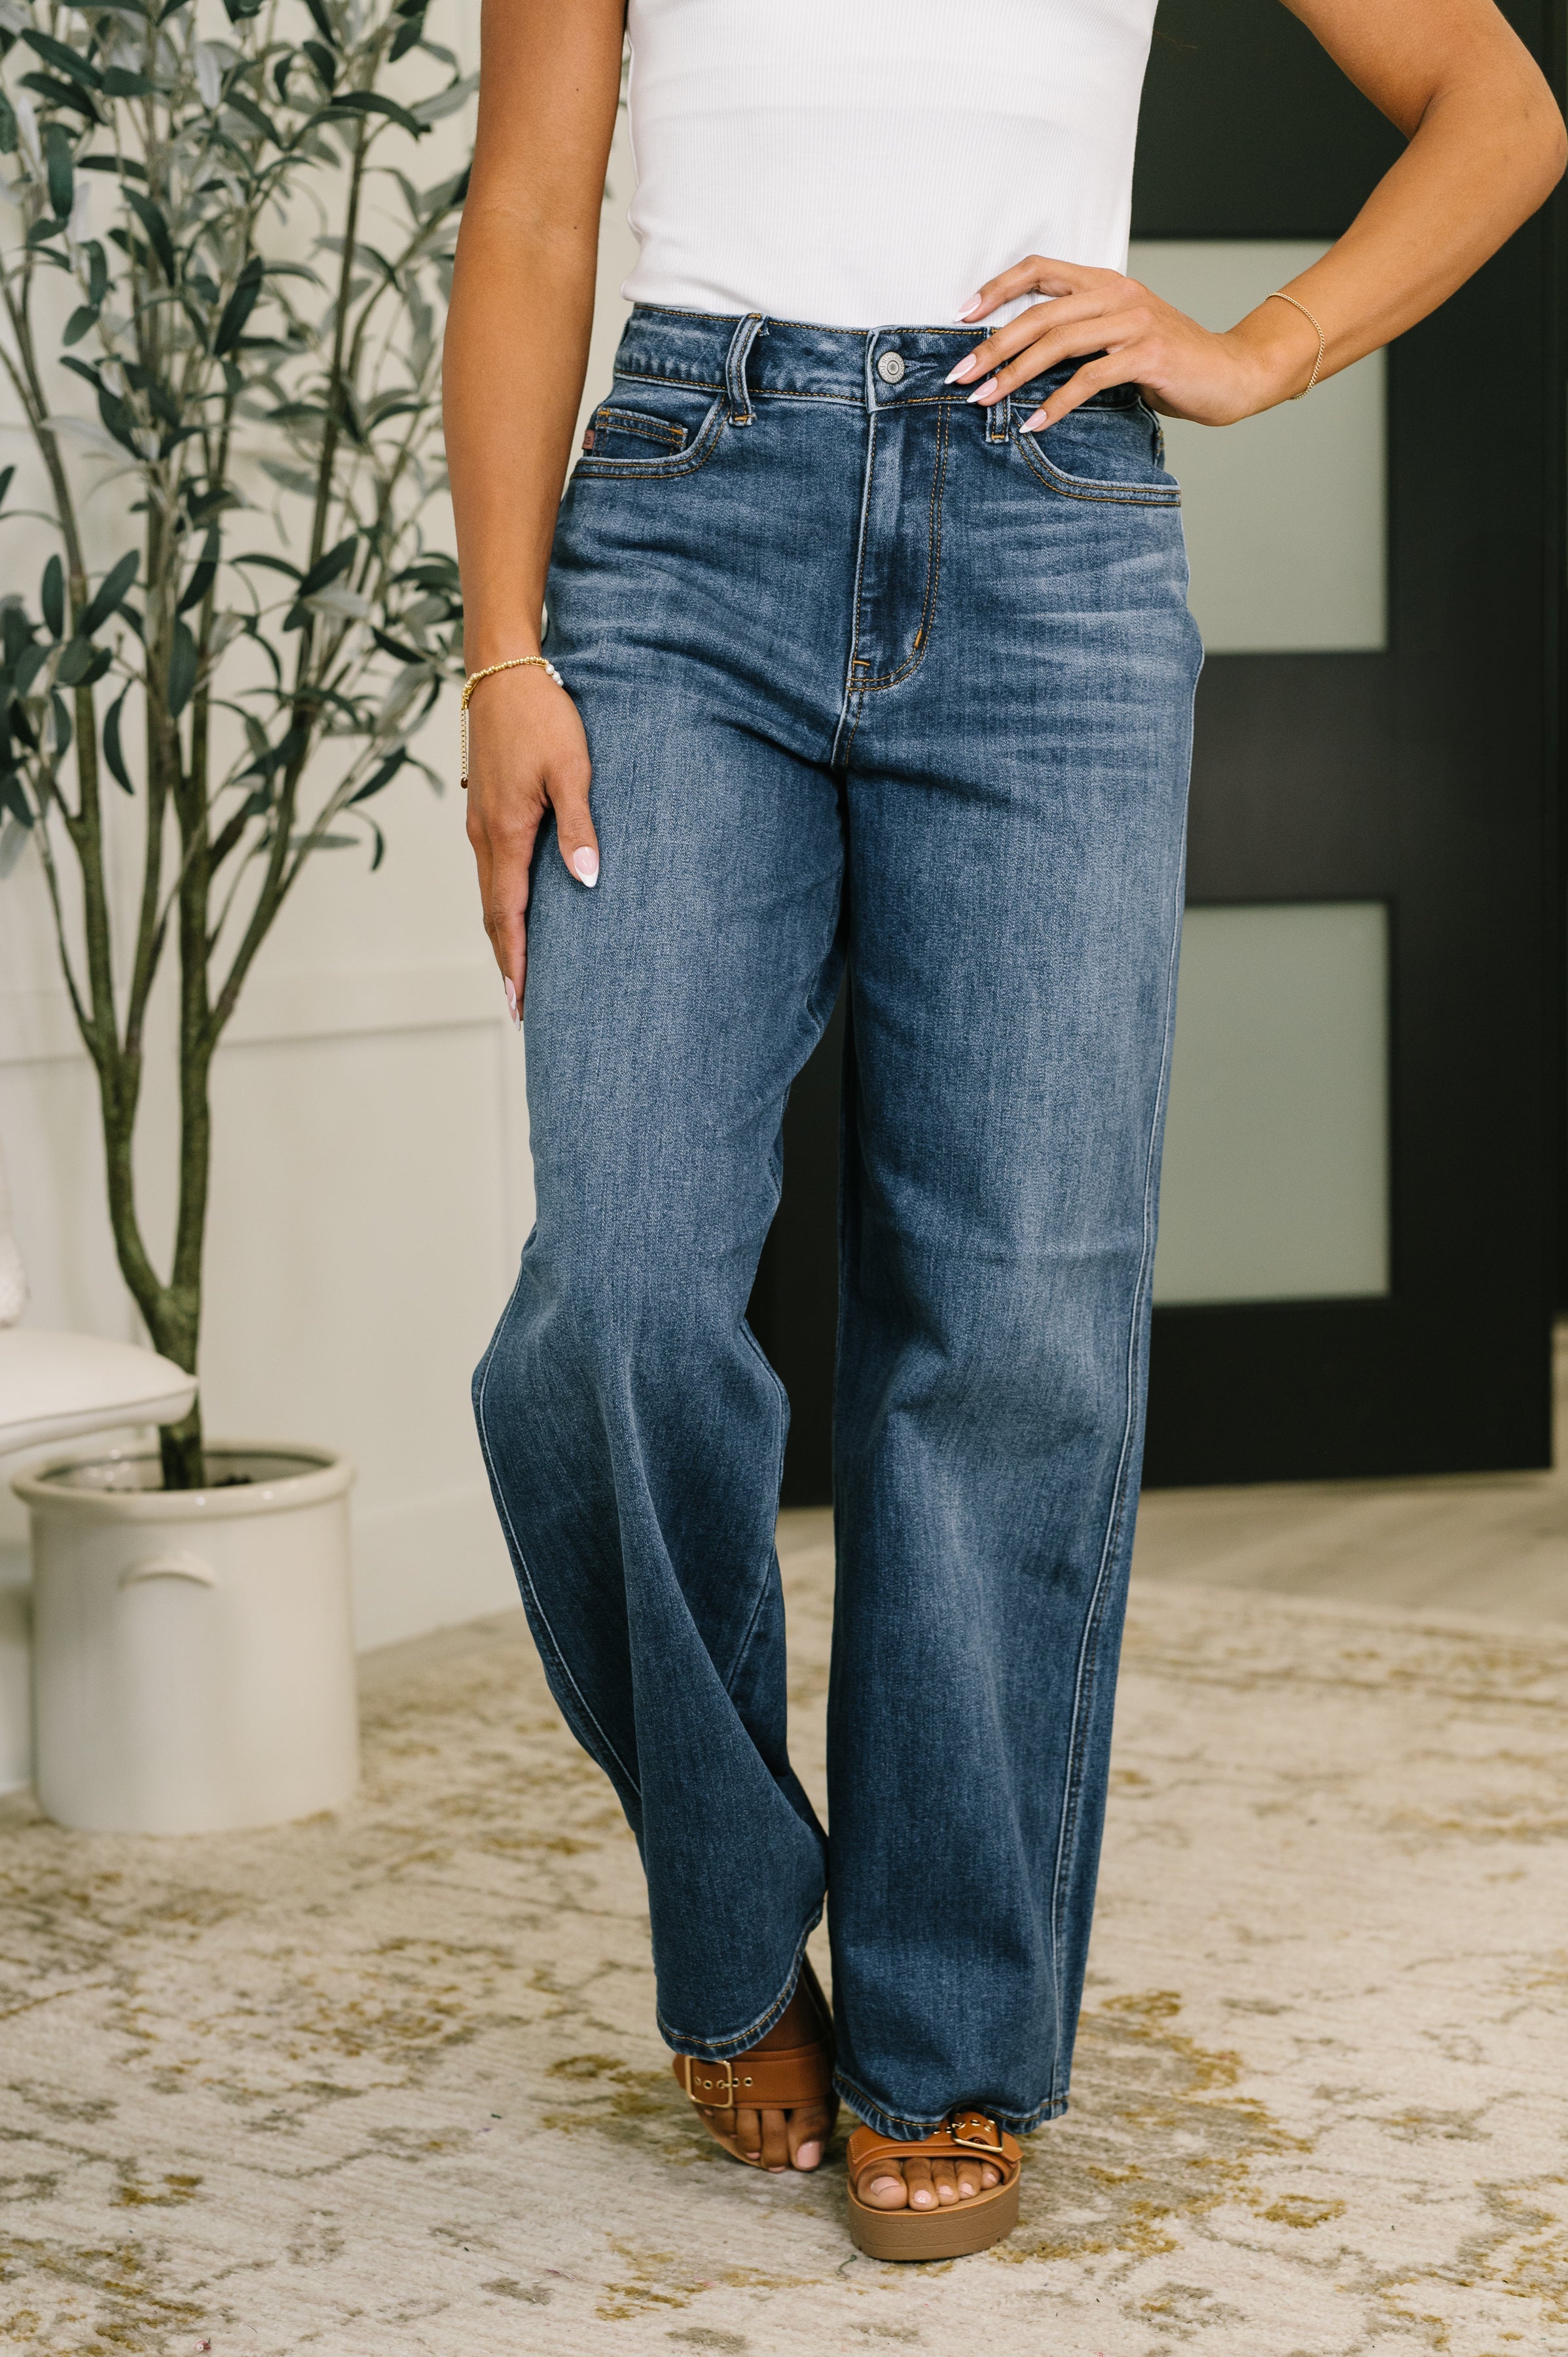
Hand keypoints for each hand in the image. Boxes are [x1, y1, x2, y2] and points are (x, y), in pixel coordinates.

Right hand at [463, 662, 596, 1025]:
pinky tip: (516, 910)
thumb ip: (580, 826)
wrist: (501, 669)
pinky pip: (491, 869)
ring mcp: (480, 822)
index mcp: (506, 833)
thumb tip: (586, 880)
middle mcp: (485, 834)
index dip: (515, 959)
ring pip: (490, 891)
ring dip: (503, 933)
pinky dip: (501, 901)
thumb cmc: (543, 715)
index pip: (508, 913)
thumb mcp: (572, 769)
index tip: (521, 999)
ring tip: (520, 969)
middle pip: (494, 912)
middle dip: (507, 959)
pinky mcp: (485, 807)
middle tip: (521, 1004)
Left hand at [945, 256, 1323, 432]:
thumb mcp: (1119, 337)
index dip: (997, 288)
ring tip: (984, 399)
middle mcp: (1117, 294)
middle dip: (993, 346)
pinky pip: (1089, 379)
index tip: (962, 315)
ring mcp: (1133, 322)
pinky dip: (1056, 404)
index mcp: (1105, 282)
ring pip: (1058, 342)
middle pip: (1039, 312)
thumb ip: (1080, 336)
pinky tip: (1034, 423)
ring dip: (1014, 374)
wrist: (1232, 373)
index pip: (1040, 269)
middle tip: (960, 374)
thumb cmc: (1170, 362)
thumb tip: (1022, 359)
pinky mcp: (1147, 355)